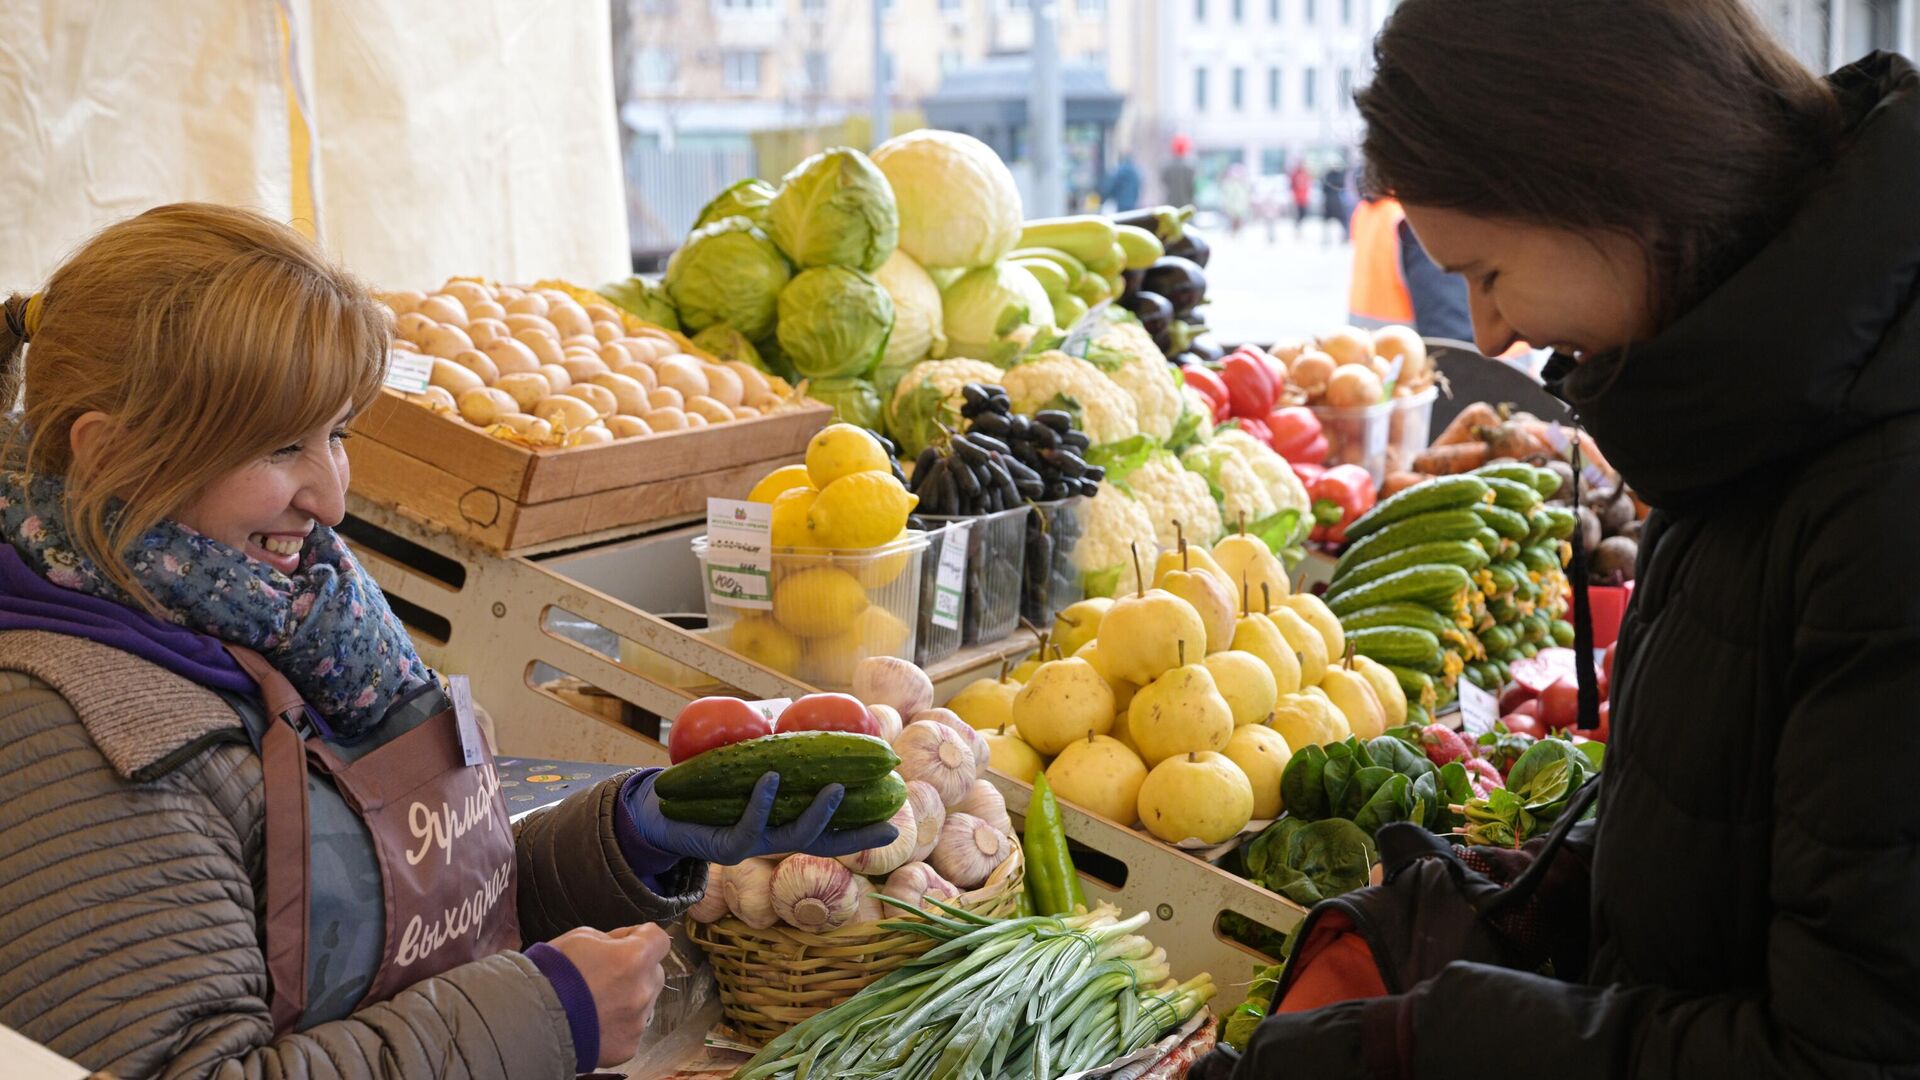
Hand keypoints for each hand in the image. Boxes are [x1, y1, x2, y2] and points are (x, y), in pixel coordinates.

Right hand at [549, 924, 669, 1067]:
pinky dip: (618, 1024)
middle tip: (607, 973)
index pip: (659, 939)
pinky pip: (631, 1029)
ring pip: (644, 1002)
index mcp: (633, 959)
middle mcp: (642, 990)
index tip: (629, 941)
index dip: (643, 937)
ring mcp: (637, 1021)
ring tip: (596, 1002)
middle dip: (637, 969)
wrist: (531, 1020)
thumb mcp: (580, 937)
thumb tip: (622, 943)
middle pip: (654, 972)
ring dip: (628, 998)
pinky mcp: (628, 1046)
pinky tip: (595, 1021)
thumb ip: (611, 939)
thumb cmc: (552, 975)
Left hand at [631, 770, 898, 864]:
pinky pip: (748, 825)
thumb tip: (803, 713)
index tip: (895, 824)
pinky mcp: (724, 846)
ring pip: (793, 838)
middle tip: (885, 809)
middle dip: (856, 831)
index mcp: (784, 825)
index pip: (833, 834)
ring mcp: (752, 847)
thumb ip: (778, 746)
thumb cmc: (708, 783)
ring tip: (835, 787)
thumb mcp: (749, 761)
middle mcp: (774, 841)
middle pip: (823, 842)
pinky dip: (761, 799)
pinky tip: (770, 776)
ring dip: (817, 814)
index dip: (864, 832)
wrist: (659, 808)